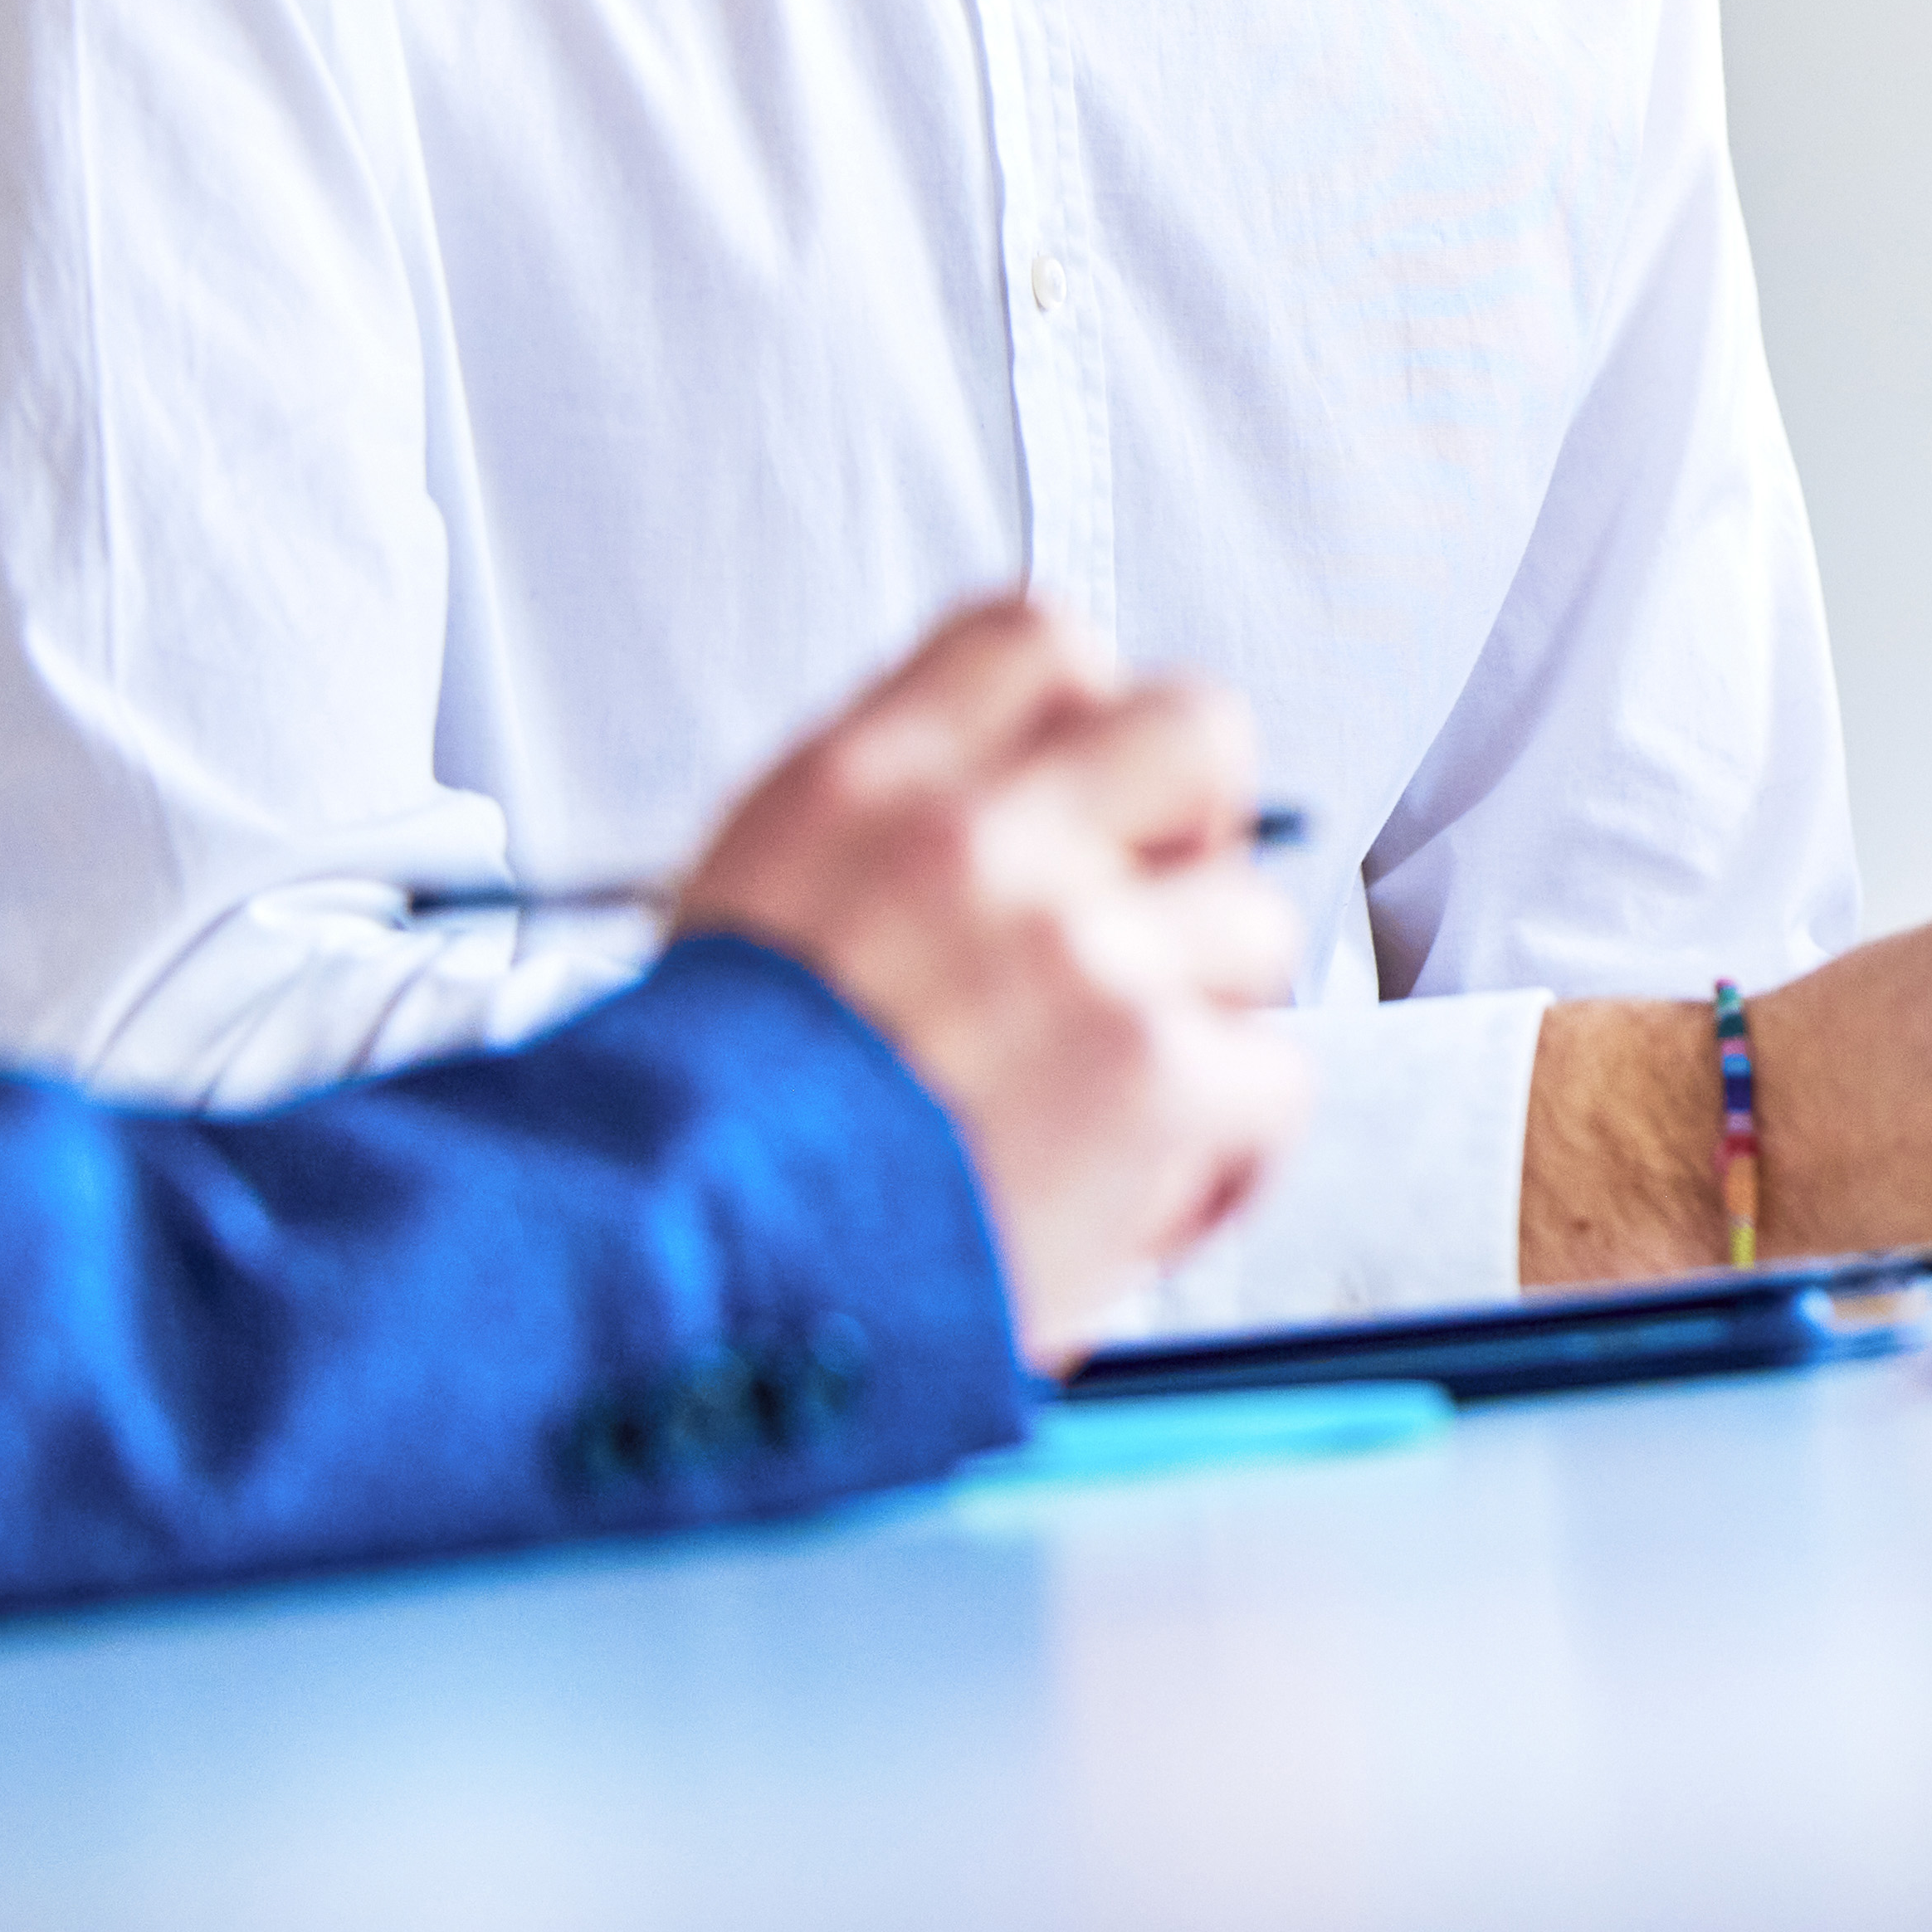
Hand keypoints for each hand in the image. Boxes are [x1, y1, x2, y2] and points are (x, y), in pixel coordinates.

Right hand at [673, 594, 1310, 1364]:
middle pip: (1194, 729)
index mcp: (865, 788)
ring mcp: (1080, 952)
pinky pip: (1272, 1078)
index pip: (1038, 643)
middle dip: (1195, 824)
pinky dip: (1227, 1150)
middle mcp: (979, 843)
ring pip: (1251, 918)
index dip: (1088, 717)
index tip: (1087, 795)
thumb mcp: (740, 918)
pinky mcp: (1153, 1074)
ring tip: (1108, 1102)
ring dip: (1201, 1014)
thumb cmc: (692, 1141)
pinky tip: (1144, 1195)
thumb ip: (882, 843)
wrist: (660, 1288)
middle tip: (1152, 916)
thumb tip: (1002, 820)